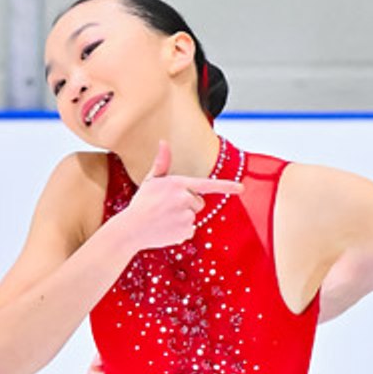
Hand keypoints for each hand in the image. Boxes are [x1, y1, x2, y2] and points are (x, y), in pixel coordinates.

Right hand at [122, 140, 243, 249]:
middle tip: (167, 208)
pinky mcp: (185, 231)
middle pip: (199, 202)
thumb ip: (162, 163)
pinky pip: (190, 230)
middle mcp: (185, 199)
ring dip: (183, 218)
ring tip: (165, 218)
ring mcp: (186, 216)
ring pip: (194, 216)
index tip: (241, 188)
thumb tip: (163, 142)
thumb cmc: (142, 203)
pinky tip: (166, 229)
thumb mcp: (151, 181)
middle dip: (187, 205)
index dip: (227, 186)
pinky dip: (181, 231)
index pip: (208, 185)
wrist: (131, 229)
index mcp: (179, 184)